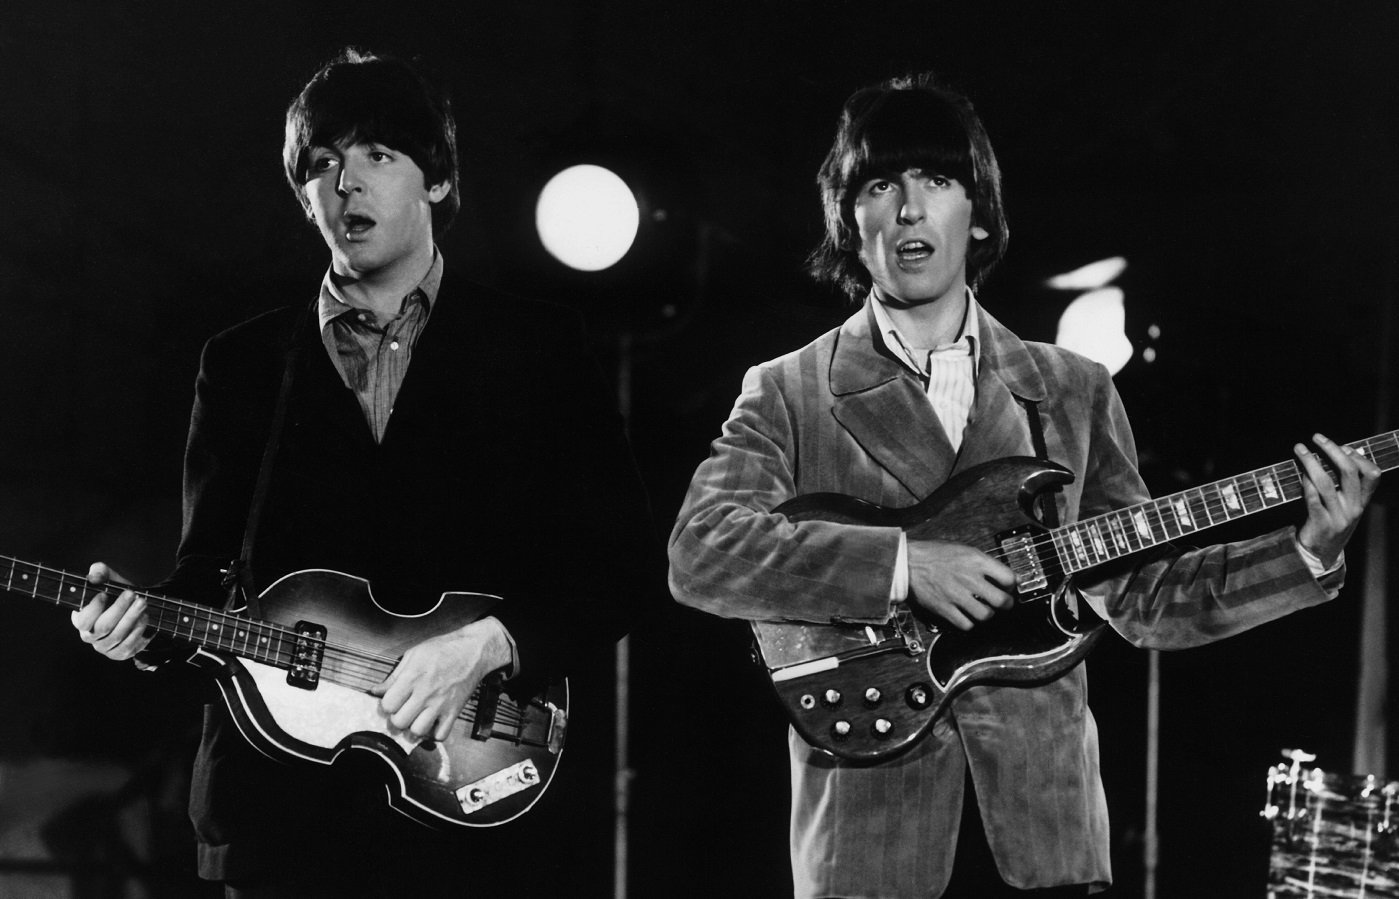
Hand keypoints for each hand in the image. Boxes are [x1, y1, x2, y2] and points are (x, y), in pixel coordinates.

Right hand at [72, 562, 152, 660]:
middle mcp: (91, 636)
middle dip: (119, 609)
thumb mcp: (109, 579)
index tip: (104, 593)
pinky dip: (138, 632)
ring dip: (131, 618)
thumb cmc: (116, 594)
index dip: (92, 608)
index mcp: (82, 621)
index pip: (82, 620)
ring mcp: (105, 647)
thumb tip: (94, 576)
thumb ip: (99, 572)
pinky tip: (144, 618)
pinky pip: (128, 647)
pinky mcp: (120, 653)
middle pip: (103, 627)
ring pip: (117, 636)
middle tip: (132, 594)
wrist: (135, 608)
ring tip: (142, 603)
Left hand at [370, 616, 513, 741]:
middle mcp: (425, 693)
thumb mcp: (414, 654)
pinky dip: (434, 734)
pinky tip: (432, 723)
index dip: (387, 705)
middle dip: (398, 718)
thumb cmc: (444, 648)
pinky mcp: (454, 711)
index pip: (388, 705)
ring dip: (414, 727)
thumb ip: (394, 676)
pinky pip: (441, 735)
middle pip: (400, 722)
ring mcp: (441, 704)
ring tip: (417, 717)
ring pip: (418, 731)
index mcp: (412, 677)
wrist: (473, 650)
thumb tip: (376, 690)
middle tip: (403, 710)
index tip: (393, 701)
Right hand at [906, 539, 1016, 629]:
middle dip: (1006, 604)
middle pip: (1002, 601)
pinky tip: (966, 616)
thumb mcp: (963, 549)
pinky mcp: (945, 608)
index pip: (1009, 578)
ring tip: (982, 609)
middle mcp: (969, 578)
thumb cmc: (933, 554)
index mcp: (975, 561)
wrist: (906, 562)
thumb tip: (1002, 575)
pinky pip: (966, 624)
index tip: (1008, 588)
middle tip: (1002, 603)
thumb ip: (983, 562)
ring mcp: (957, 595)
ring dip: (986, 614)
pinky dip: (969, 623)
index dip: (1012, 586)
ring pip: (985, 615)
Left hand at [1295, 433, 1381, 568]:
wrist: (1322, 554)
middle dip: (1332, 450)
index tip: (1343, 446)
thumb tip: (1337, 453)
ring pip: (1326, 482)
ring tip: (1300, 450)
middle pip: (1349, 472)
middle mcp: (1353, 508)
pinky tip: (1299, 473)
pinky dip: (1305, 483)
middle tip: (1317, 438)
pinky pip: (1313, 499)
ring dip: (1311, 462)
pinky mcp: (1321, 523)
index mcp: (1362, 501)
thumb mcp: (1346, 506)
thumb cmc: (1332, 522)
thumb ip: (1345, 485)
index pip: (1373, 474)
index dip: (1358, 456)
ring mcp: (1338, 517)